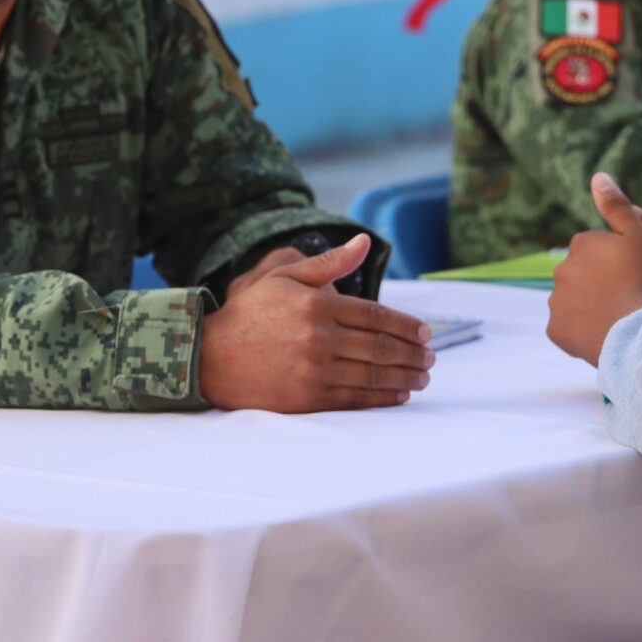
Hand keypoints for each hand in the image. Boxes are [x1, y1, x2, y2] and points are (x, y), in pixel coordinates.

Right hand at [196, 234, 433, 411]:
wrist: (211, 357)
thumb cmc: (251, 313)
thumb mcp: (285, 277)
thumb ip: (329, 262)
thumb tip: (365, 242)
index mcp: (317, 305)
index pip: (375, 316)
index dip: (405, 326)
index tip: (426, 333)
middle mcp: (318, 338)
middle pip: (379, 347)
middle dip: (411, 354)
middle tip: (431, 358)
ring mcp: (313, 370)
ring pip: (372, 375)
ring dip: (404, 377)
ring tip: (422, 377)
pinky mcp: (306, 398)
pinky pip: (354, 399)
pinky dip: (381, 398)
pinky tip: (398, 395)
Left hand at [545, 175, 641, 363]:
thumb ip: (617, 206)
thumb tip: (597, 176)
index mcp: (582, 244)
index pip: (597, 250)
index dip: (619, 263)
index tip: (636, 275)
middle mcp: (562, 269)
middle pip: (583, 274)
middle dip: (600, 282)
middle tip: (628, 297)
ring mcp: (556, 302)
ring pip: (574, 301)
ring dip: (590, 306)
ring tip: (618, 318)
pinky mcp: (556, 330)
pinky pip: (568, 327)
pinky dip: (582, 329)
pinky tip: (603, 332)